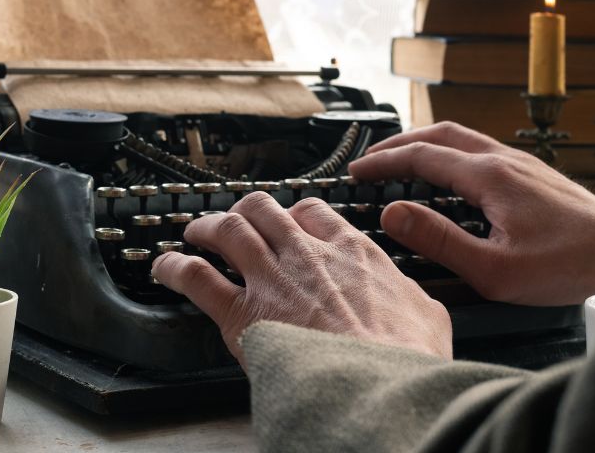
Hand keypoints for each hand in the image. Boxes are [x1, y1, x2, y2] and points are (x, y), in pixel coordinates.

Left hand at [151, 192, 452, 364]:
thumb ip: (413, 297)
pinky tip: (165, 267)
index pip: (313, 212)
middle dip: (245, 211)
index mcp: (352, 251)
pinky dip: (175, 267)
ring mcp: (271, 279)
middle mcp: (307, 254)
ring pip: (228, 230)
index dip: (295, 214)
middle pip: (264, 209)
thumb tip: (417, 301)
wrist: (378, 386)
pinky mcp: (242, 314)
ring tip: (195, 232)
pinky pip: (197, 277)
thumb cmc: (405, 357)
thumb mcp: (429, 315)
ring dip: (206, 227)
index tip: (289, 223)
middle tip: (237, 220)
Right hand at [349, 122, 594, 305]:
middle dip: (399, 143)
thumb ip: (438, 240)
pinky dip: (451, 153)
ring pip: (463, 138)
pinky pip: (482, 150)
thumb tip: (393, 214)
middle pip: (439, 134)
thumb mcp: (494, 269)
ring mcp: (524, 163)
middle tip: (371, 160)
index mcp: (490, 176)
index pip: (421, 155)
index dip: (382, 162)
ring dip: (426, 144)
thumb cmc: (571, 267)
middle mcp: (506, 160)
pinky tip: (452, 177)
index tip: (356, 173)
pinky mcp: (536, 175)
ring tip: (403, 162)